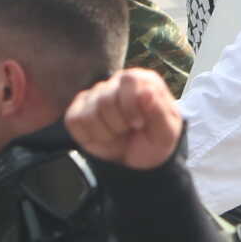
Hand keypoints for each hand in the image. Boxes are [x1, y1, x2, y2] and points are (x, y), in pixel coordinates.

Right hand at [65, 68, 185, 169]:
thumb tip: (147, 91)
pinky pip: (75, 120)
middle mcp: (116, 83)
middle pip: (106, 100)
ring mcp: (95, 95)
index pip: (129, 80)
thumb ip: (159, 111)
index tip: (139, 123)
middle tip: (129, 131)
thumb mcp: (166, 132)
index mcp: (141, 81)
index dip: (131, 105)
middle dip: (119, 125)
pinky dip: (90, 136)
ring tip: (118, 135)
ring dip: (106, 133)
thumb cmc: (154, 141)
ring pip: (89, 113)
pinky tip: (104, 136)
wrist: (139, 161)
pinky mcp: (78, 109)